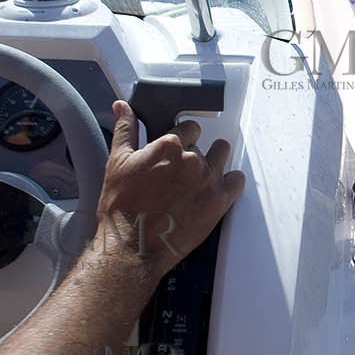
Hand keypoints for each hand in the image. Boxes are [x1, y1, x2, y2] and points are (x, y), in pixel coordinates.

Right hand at [91, 101, 243, 284]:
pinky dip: (230, 182)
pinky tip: (216, 189)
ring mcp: (208, 180)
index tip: (177, 151)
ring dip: (213, 163)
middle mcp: (192, 159)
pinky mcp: (219, 202)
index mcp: (169, 145)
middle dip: (193, 154)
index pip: (189, 127)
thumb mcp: (117, 162)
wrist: (133, 246)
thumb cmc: (122, 208)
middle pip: (204, 144)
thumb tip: (122, 107)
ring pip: (222, 156)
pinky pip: (238, 181)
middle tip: (180, 174)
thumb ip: (125, 130)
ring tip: (199, 179)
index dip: (182, 139)